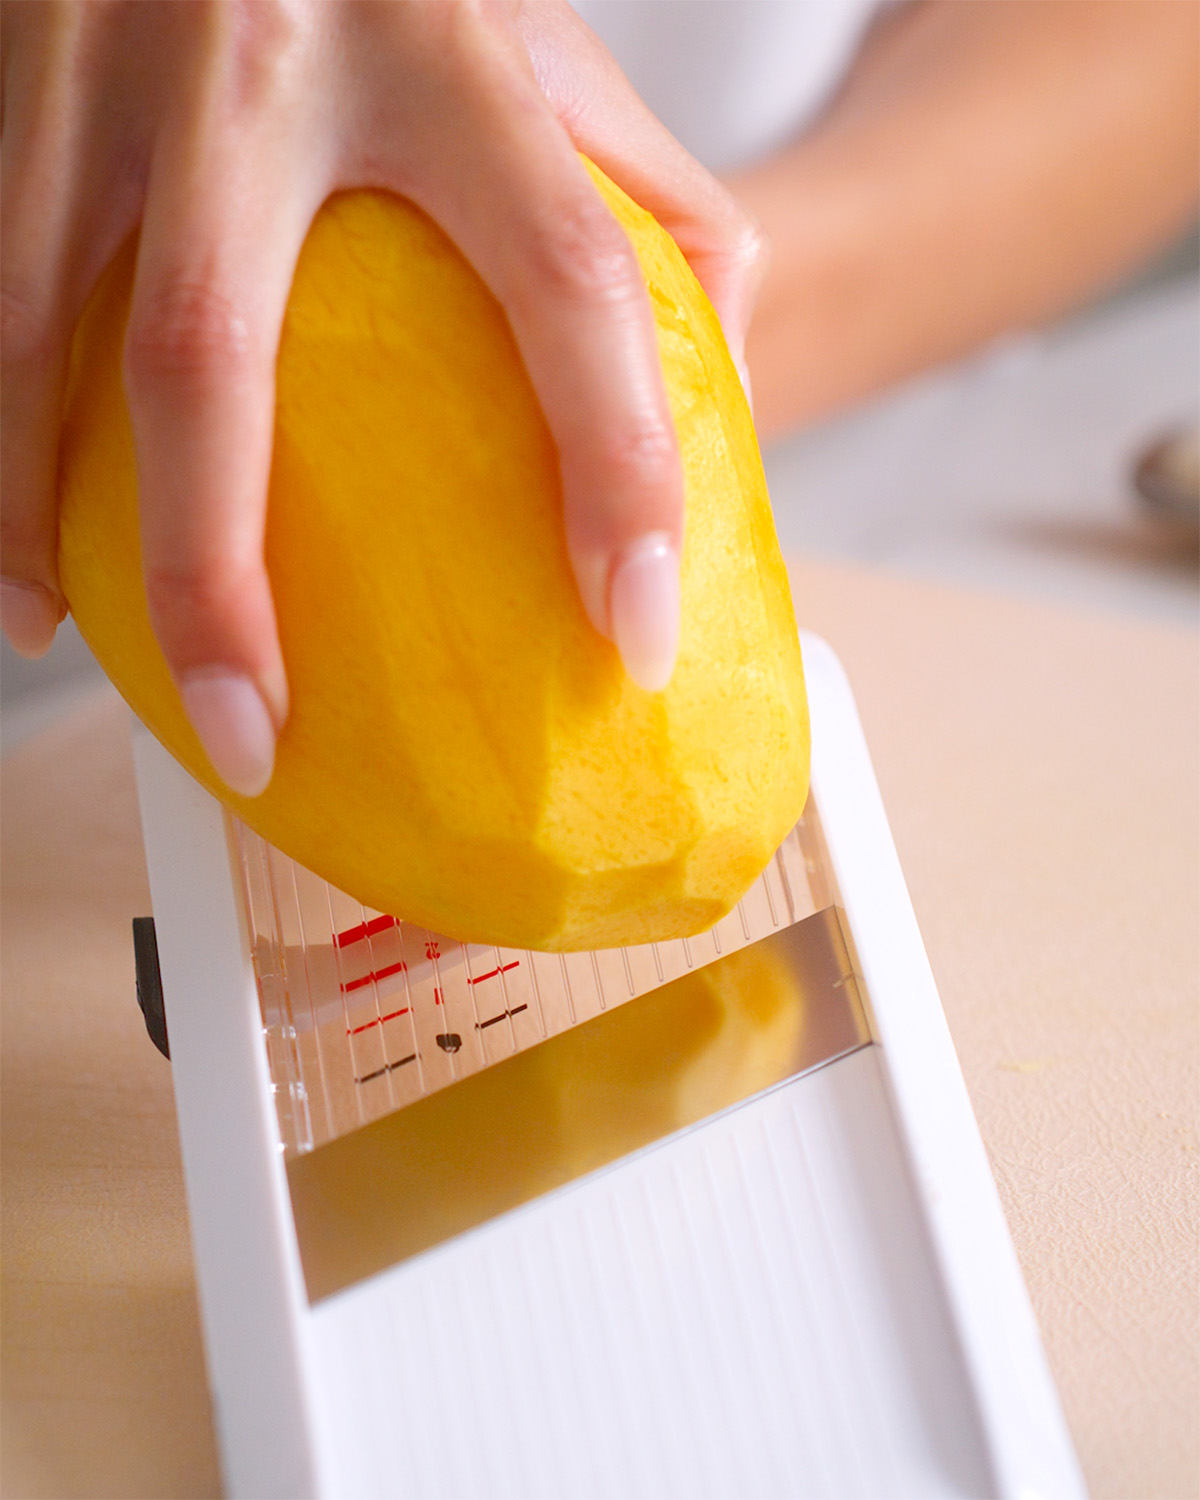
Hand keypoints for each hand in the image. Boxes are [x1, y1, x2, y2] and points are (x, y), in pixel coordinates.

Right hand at [1, 0, 763, 793]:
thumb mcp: (556, 51)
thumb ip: (652, 209)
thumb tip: (717, 400)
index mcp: (452, 50)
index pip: (566, 281)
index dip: (615, 471)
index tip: (633, 634)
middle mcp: (265, 56)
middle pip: (210, 358)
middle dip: (212, 580)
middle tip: (251, 732)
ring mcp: (108, 59)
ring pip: (34, 331)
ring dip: (27, 508)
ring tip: (52, 633)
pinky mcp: (14, 68)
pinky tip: (8, 521)